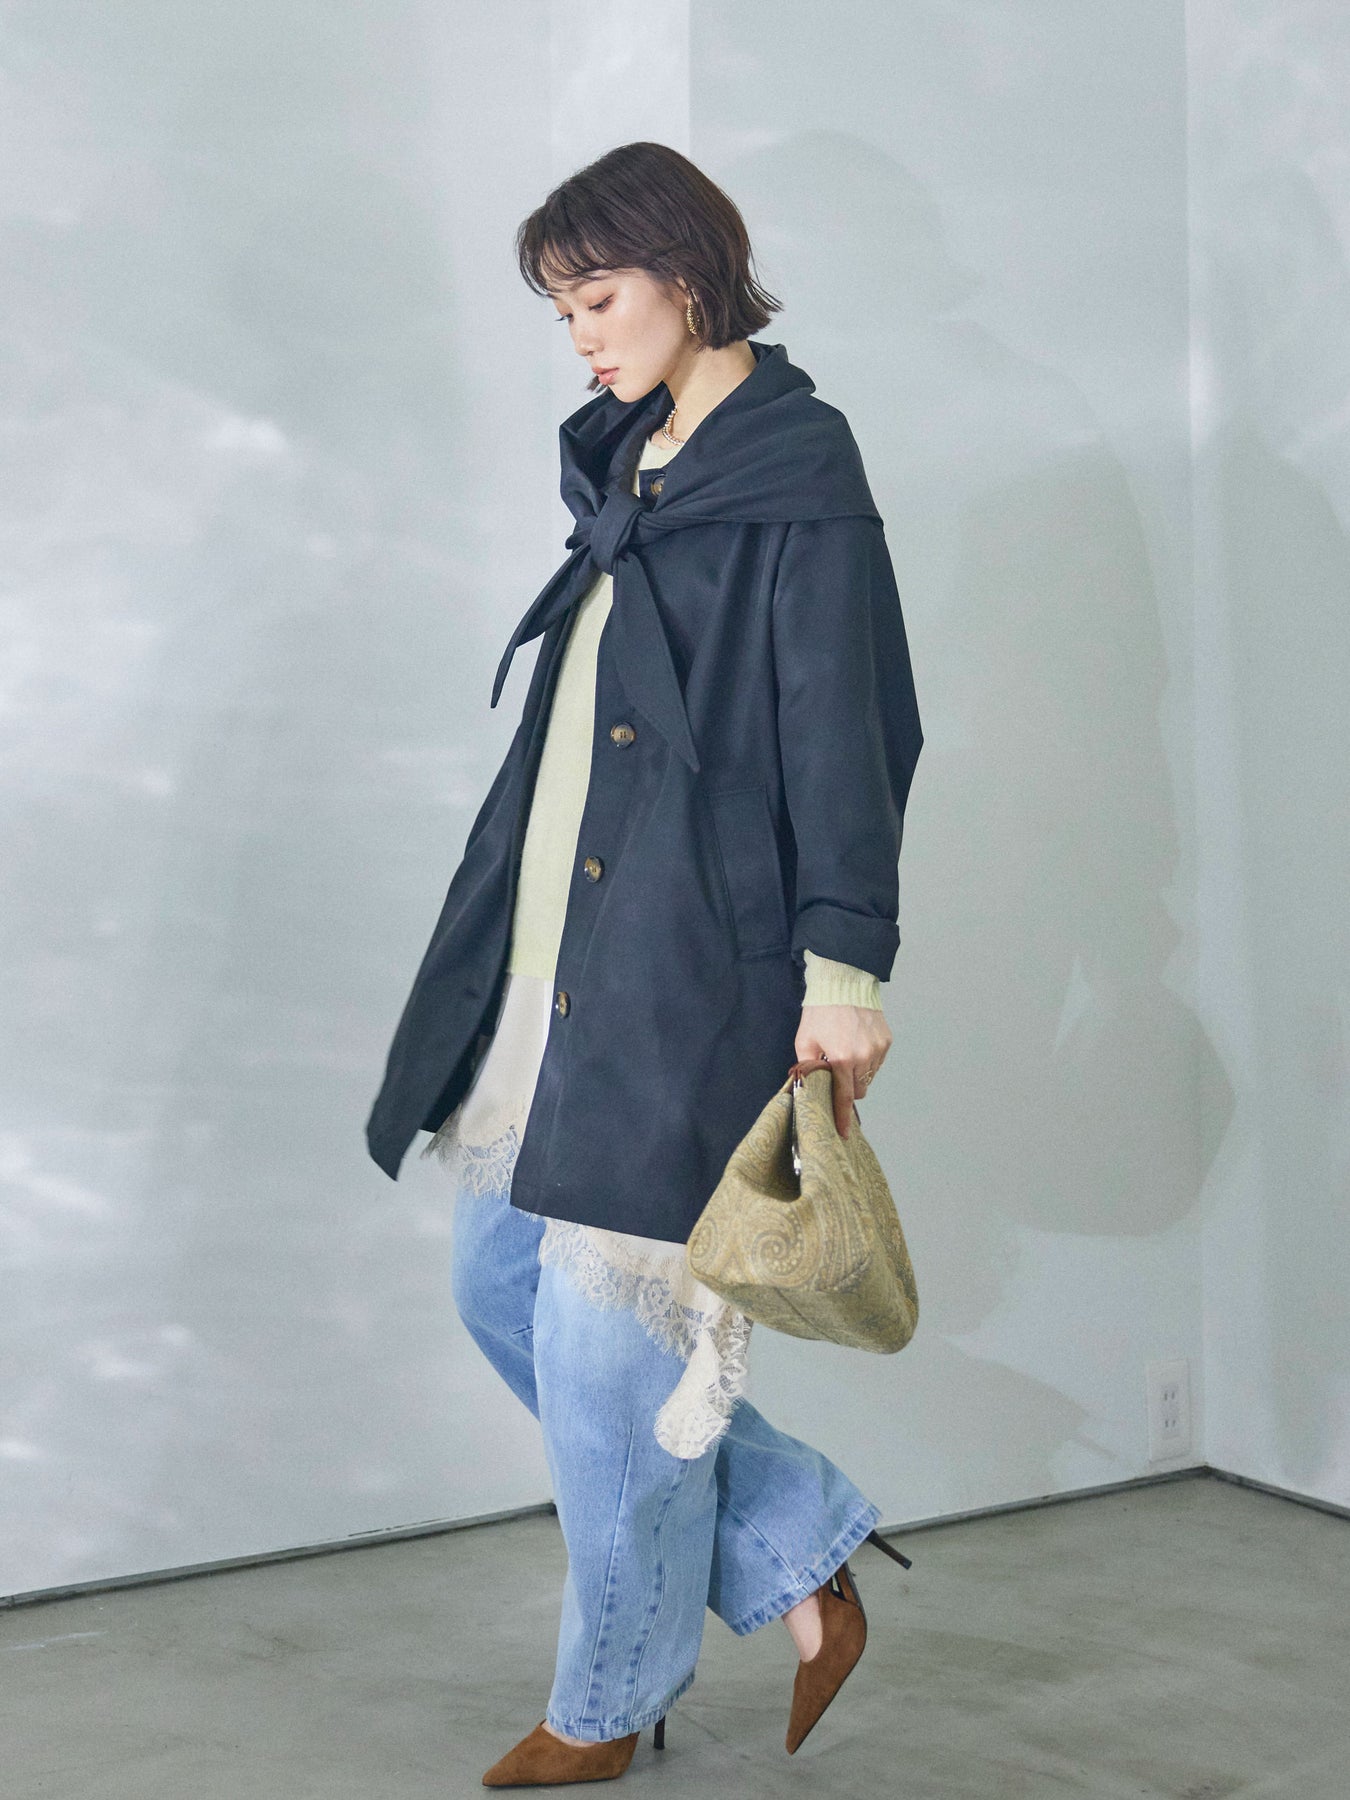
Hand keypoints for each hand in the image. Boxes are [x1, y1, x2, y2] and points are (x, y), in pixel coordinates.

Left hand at [795, 1004, 892, 1138]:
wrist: (843, 984)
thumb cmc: (820, 1012)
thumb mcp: (805, 1041)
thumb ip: (808, 1068)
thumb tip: (808, 1087)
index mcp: (842, 1060)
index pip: (844, 1098)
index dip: (843, 1118)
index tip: (845, 1133)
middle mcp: (864, 1058)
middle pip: (858, 1090)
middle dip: (847, 1089)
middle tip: (835, 1076)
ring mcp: (878, 1049)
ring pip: (869, 1078)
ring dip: (858, 1075)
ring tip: (845, 1055)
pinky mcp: (886, 1041)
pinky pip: (877, 1062)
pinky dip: (867, 1061)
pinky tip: (856, 1045)